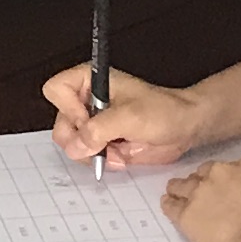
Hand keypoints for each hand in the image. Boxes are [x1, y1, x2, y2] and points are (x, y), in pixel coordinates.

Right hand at [43, 64, 212, 169]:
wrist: (184, 127)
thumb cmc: (164, 111)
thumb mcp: (130, 117)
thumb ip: (99, 129)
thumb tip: (76, 146)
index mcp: (91, 81)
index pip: (56, 90)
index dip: (67, 108)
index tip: (88, 118)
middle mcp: (87, 101)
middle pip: (61, 123)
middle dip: (81, 138)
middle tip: (102, 142)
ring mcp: (94, 123)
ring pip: (72, 144)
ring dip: (93, 153)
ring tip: (117, 149)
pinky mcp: (102, 141)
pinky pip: (87, 156)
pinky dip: (102, 160)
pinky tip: (121, 155)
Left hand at [162, 153, 240, 241]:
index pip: (230, 166)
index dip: (225, 177)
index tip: (225, 184)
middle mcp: (222, 172)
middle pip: (204, 172)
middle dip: (202, 181)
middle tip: (200, 190)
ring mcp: (201, 191)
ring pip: (183, 185)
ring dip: (180, 188)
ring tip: (174, 192)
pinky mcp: (187, 213)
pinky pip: (172, 205)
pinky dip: (169, 204)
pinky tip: (167, 204)